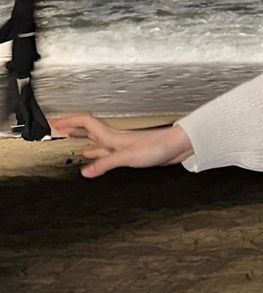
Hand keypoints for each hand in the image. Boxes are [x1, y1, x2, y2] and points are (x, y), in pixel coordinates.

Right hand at [51, 114, 193, 176]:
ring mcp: (122, 146)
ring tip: (72, 142)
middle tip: (59, 129)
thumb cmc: (157, 147)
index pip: (85, 123)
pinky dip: (97, 154)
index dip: (70, 122)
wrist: (176, 147)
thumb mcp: (127, 156)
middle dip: (73, 129)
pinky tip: (96, 159)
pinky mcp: (130, 153)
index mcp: (111, 136)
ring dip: (83, 141)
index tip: (56, 123)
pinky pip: (106, 152)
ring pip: (97, 141)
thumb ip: (106, 163)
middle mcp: (115, 139)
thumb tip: (85, 171)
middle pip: (88, 130)